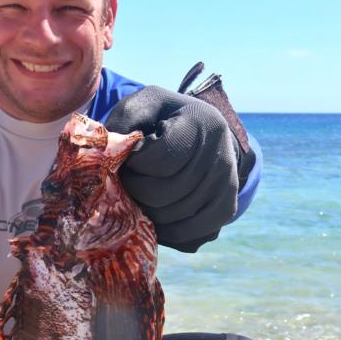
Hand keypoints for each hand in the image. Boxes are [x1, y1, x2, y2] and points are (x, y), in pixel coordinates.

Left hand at [106, 85, 239, 250]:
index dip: (134, 164)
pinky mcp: (227, 208)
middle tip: (127, 182)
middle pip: (163, 193)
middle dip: (135, 191)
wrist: (204, 133)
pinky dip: (164, 232)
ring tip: (138, 196)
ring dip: (145, 212)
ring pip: (172, 216)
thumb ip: (125, 122)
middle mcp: (220, 154)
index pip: (159, 158)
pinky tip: (153, 217)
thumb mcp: (143, 106)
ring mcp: (227, 185)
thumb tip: (113, 158)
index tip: (129, 158)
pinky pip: (189, 234)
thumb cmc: (164, 119)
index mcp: (200, 122)